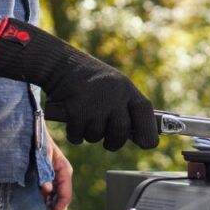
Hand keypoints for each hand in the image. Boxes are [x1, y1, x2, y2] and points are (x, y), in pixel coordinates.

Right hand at [0, 18, 159, 150]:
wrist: (61, 65)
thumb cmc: (90, 81)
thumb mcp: (116, 87)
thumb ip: (127, 109)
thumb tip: (144, 139)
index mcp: (127, 89)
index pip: (145, 113)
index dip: (148, 132)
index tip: (148, 144)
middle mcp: (114, 95)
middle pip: (121, 133)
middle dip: (114, 141)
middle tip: (108, 140)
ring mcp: (95, 104)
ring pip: (96, 137)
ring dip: (90, 134)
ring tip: (86, 117)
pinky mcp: (75, 111)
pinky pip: (78, 136)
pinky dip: (74, 133)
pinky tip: (73, 119)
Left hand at [40, 124, 71, 209]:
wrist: (28, 126)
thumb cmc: (35, 138)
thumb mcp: (40, 153)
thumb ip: (43, 171)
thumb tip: (47, 190)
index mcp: (64, 170)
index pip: (65, 197)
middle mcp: (61, 176)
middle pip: (62, 204)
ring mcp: (54, 178)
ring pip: (55, 203)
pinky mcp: (46, 179)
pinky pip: (48, 199)